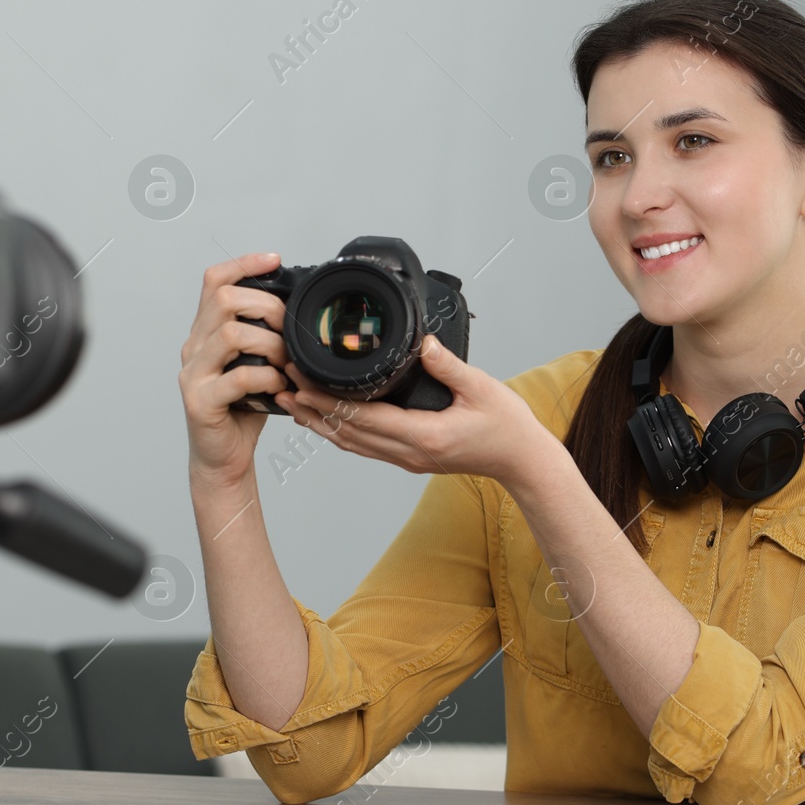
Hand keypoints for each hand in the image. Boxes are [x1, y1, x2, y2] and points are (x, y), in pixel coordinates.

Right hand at [178, 252, 291, 486]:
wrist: (223, 457)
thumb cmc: (243, 409)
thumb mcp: (255, 363)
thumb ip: (264, 336)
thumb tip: (299, 311)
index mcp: (204, 333)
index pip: (213, 281)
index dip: (243, 263)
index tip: (275, 259)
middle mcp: (193, 348)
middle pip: (222, 299)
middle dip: (266, 305)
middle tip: (290, 327)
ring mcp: (193, 375)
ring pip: (230, 333)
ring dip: (270, 342)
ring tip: (287, 360)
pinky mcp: (200, 402)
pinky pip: (238, 377)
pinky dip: (267, 377)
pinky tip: (279, 385)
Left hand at [274, 333, 556, 488]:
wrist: (522, 461)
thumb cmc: (507, 426)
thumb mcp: (481, 387)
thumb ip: (448, 365)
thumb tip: (422, 342)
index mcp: (424, 435)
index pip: (362, 418)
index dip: (327, 401)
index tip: (302, 381)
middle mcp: (410, 453)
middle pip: (347, 434)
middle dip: (312, 410)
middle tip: (283, 386)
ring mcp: (409, 459)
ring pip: (352, 444)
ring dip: (320, 424)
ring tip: (292, 403)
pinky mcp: (412, 458)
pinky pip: (366, 447)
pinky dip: (341, 432)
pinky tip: (326, 420)